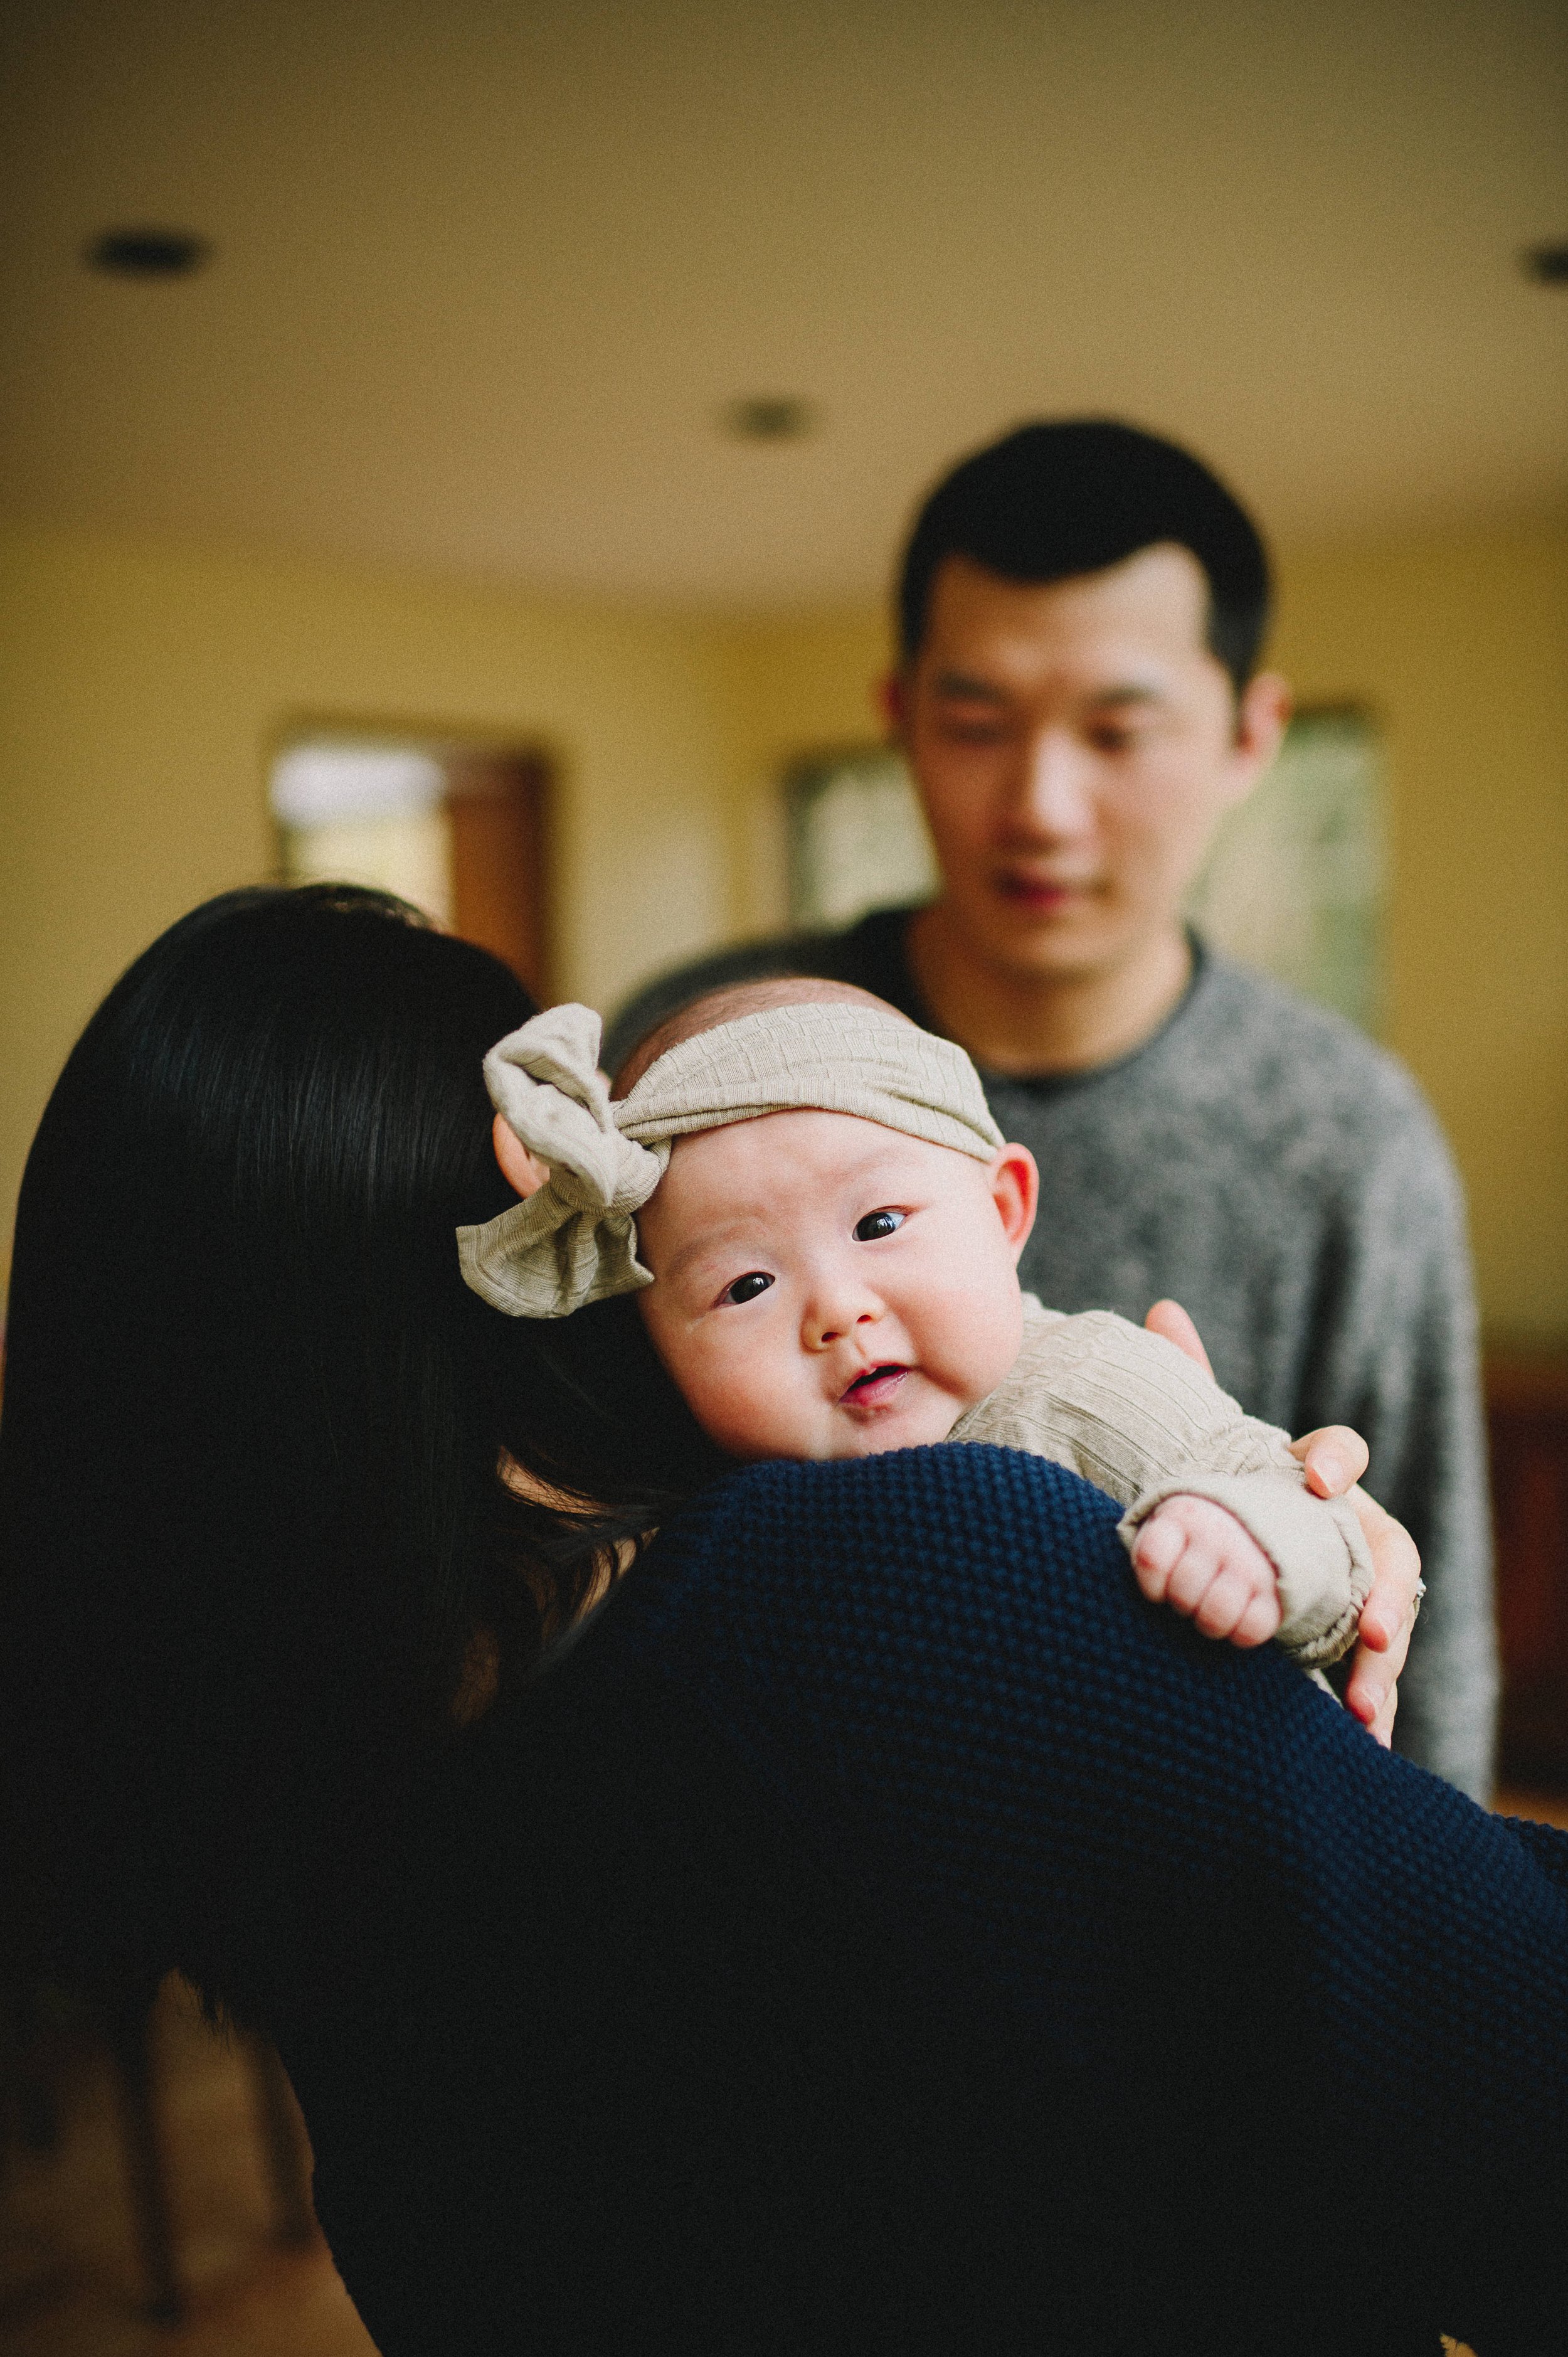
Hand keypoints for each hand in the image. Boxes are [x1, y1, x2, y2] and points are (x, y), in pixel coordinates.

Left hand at [1131, 1497, 1282, 1646]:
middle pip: (1182, 1595)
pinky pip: (1253, 1630)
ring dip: (1207, 1623)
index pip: (1152, 1560)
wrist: (1262, 1519)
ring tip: (1209, 1608)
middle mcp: (1219, 1535)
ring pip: (1216, 1616)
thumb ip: (1149, 1550)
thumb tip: (1133, 1596)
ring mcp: (1250, 1563)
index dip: (1151, 1585)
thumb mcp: (1169, 1525)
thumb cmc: (1197, 1535)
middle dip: (1181, 1603)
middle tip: (1191, 1594)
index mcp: (1183, 1515)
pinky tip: (1236, 1618)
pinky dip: (1240, 1634)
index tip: (1159, 1587)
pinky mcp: (1277, 1591)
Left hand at [1144, 1300, 1423, 1746]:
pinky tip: (1365, 1744)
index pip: (1341, 1452)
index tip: (1316, 1479)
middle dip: (1390, 1593)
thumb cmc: (1226, 1486)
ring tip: (1366, 1705)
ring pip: (1391, 1620)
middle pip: (1390, 1554)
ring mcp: (1357, 1587)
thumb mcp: (1203, 1439)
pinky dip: (1372, 1708)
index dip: (1336, 1461)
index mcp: (1314, 1475)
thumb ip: (1191, 1380)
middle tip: (1373, 1630)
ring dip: (1386, 1667)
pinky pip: (1373, 1674)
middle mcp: (1348, 1531)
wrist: (1236, 1541)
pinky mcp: (1349, 1641)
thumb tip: (1160, 1310)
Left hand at [1293, 1452, 1421, 1747]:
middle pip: (1391, 1629)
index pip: (1397, 1565)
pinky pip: (1357, 1682)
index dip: (1389, 1600)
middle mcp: (1376, 1584)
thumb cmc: (1291, 1476)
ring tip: (1361, 1729)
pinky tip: (1362, 1746)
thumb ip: (1331, 1454)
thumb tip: (1324, 1477)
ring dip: (1375, 1697)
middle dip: (1381, 1667)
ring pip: (1380, 1663)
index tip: (1371, 1635)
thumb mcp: (1314, 1455)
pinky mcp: (1335, 1646)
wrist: (1258, 1498)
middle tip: (1362, 1701)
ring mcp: (1357, 1618)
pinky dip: (1365, 1714)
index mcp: (1379, 1540)